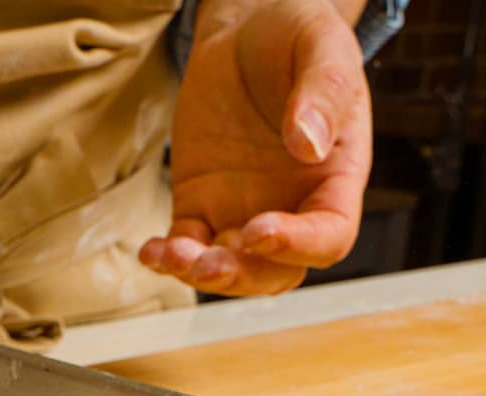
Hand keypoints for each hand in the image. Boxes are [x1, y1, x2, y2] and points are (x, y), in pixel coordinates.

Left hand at [141, 0, 371, 296]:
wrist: (247, 29)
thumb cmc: (296, 36)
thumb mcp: (321, 47)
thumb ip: (324, 92)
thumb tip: (309, 143)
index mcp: (334, 181)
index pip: (328, 237)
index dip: (298, 245)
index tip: (260, 229)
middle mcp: (293, 208)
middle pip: (275, 273)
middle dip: (241, 276)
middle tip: (208, 262)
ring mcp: (244, 212)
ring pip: (230, 269)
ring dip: (200, 274)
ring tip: (172, 255)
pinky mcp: (202, 206)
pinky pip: (187, 246)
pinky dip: (169, 257)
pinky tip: (151, 251)